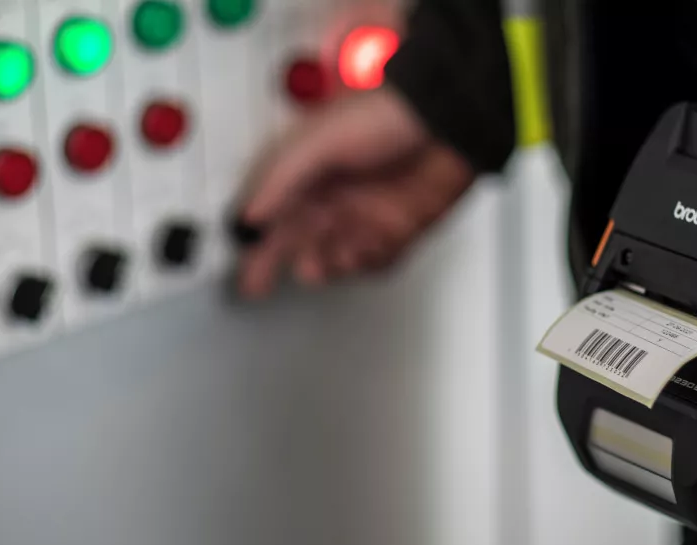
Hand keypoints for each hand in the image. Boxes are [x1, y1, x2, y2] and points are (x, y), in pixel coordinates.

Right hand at [234, 87, 476, 299]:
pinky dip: (369, 263)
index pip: (271, 217)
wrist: (449, 122)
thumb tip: (252, 212)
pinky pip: (375, 262)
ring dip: (331, 264)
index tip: (247, 275)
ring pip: (334, 257)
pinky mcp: (396, 230)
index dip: (256, 247)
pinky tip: (367, 251)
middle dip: (290, 262)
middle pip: (299, 243)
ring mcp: (364, 215)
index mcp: (306, 173)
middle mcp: (333, 196)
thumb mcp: (322, 140)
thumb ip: (283, 177)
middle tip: (286, 277)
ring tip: (333, 258)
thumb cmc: (388, 116)